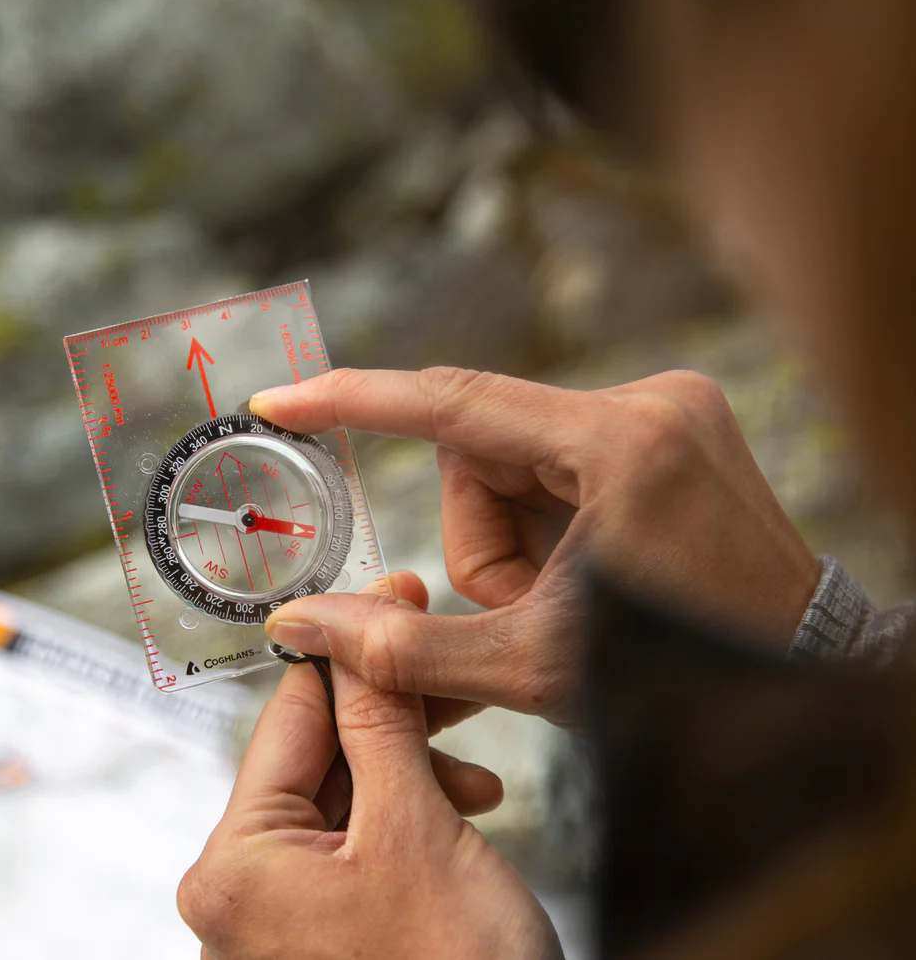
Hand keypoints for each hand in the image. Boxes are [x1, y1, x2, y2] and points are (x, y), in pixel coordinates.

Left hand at [177, 661, 560, 958]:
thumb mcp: (418, 828)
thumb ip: (380, 723)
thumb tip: (356, 639)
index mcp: (233, 866)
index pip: (287, 720)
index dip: (350, 655)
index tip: (395, 601)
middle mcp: (235, 898)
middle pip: (312, 762)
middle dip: (391, 721)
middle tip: (448, 673)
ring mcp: (273, 927)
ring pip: (338, 805)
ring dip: (408, 774)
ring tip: (477, 779)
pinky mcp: (315, 944)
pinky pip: (349, 853)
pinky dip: (404, 824)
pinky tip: (461, 813)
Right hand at [254, 367, 820, 727]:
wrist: (803, 683)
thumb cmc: (684, 680)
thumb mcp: (532, 666)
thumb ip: (405, 649)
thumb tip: (298, 626)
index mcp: (618, 445)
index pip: (451, 403)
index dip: (352, 400)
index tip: (279, 399)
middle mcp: (648, 403)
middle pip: (481, 451)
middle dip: (480, 540)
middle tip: (518, 610)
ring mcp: (667, 410)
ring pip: (514, 461)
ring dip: (510, 539)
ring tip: (561, 603)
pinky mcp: (672, 428)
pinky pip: (557, 462)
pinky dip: (544, 526)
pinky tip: (584, 574)